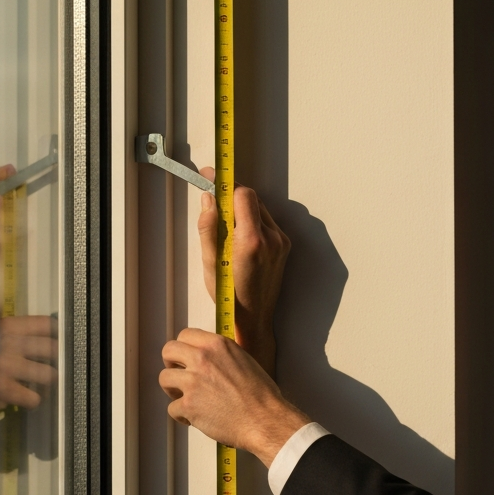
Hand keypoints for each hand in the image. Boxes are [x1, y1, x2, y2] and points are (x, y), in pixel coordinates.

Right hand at [0, 315, 57, 419]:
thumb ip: (11, 330)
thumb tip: (48, 326)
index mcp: (3, 327)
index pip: (45, 324)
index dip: (56, 334)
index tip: (59, 342)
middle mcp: (5, 342)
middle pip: (52, 349)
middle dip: (54, 361)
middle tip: (48, 368)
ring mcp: (3, 367)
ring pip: (48, 375)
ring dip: (44, 383)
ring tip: (35, 386)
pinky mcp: (0, 391)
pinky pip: (33, 398)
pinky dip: (29, 401)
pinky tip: (20, 399)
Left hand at [160, 327, 308, 465]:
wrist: (264, 419)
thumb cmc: (260, 395)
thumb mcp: (243, 359)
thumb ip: (221, 355)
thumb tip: (207, 357)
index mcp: (217, 345)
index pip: (185, 335)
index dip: (183, 348)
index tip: (184, 357)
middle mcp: (202, 359)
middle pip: (168, 351)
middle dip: (170, 363)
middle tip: (178, 374)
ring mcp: (193, 382)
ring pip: (164, 378)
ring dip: (172, 389)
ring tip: (185, 397)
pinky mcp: (188, 405)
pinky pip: (172, 408)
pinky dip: (182, 415)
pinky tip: (194, 417)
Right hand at [198, 170, 290, 374]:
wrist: (254, 317)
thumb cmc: (230, 296)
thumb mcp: (210, 262)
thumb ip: (209, 227)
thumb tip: (209, 199)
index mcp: (251, 241)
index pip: (242, 195)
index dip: (225, 183)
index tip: (211, 176)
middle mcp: (271, 238)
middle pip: (251, 198)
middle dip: (231, 196)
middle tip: (213, 200)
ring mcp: (281, 241)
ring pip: (259, 208)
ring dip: (241, 208)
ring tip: (225, 225)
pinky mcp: (284, 245)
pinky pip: (266, 221)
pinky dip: (251, 220)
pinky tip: (239, 236)